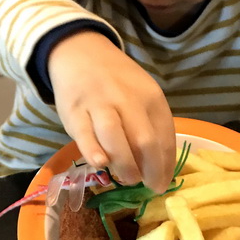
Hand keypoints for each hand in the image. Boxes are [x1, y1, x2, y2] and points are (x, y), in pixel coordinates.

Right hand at [48, 31, 176, 193]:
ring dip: (125, 165)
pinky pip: (84, 134)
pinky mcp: (74, 111)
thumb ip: (151, 127)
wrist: (81, 53)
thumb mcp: (142, 96)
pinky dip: (94, 151)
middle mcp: (128, 99)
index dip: (165, 166)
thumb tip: (159, 169)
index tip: (162, 184)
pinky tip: (101, 164)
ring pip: (116, 138)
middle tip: (147, 186)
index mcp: (151, 97)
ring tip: (127, 179)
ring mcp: (99, 104)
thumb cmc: (118, 83)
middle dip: (149, 170)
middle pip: (144, 141)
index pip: (165, 137)